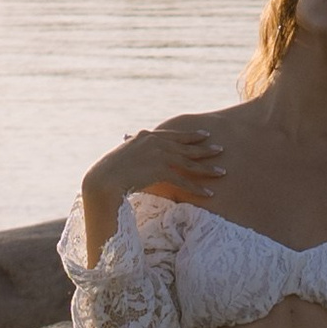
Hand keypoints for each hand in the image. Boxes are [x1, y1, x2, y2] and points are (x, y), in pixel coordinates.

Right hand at [88, 115, 226, 209]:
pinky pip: (183, 180)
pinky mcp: (160, 170)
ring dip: (207, 168)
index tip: (204, 135)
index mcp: (147, 136)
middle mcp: (155, 142)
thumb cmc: (109, 171)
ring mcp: (158, 155)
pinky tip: (209, 193)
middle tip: (220, 149)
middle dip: (205, 148)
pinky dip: (197, 188)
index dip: (190, 135)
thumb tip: (136, 152)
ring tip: (223, 172)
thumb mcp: (124, 155)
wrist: (103, 178)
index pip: (174, 135)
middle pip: (186, 146)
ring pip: (189, 162)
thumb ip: (135, 151)